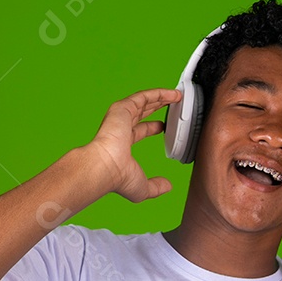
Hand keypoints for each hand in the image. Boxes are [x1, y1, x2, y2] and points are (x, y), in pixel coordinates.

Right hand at [84, 88, 182, 202]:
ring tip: (176, 95)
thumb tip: (168, 186)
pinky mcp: (122, 108)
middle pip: (142, 112)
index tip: (164, 126)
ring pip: (144, 102)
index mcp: (122, 144)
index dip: (153, 127)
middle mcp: (120, 128)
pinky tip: (171, 93)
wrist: (105, 168)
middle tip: (172, 103)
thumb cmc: (118, 178)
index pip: (139, 131)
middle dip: (157, 106)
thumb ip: (156, 187)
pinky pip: (144, 96)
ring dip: (160, 97)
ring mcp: (120, 117)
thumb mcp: (143, 187)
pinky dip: (158, 93)